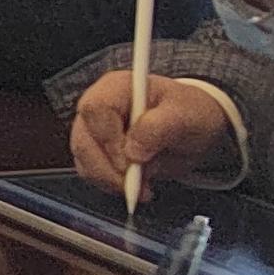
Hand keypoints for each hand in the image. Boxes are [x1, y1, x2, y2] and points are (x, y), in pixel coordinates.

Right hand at [71, 73, 244, 192]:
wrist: (190, 125)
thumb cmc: (186, 113)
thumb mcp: (184, 116)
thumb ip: (160, 128)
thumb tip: (134, 152)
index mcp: (117, 87)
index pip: (96, 109)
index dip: (109, 139)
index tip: (131, 162)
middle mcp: (98, 106)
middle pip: (83, 139)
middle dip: (107, 169)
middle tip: (135, 186)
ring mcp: (92, 129)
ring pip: (83, 159)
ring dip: (109, 180)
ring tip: (141, 188)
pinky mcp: (94, 150)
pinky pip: (89, 171)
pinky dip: (109, 184)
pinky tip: (133, 185)